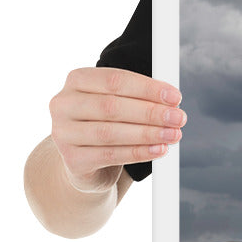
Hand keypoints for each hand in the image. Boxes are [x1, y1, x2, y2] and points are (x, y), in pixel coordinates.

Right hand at [49, 67, 185, 191]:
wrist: (86, 161)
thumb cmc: (107, 123)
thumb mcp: (119, 103)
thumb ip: (140, 97)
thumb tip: (172, 101)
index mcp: (77, 80)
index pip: (114, 80)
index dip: (147, 88)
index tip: (174, 97)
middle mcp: (64, 104)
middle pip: (112, 106)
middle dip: (151, 112)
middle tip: (178, 118)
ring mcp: (63, 133)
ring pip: (110, 132)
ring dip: (148, 133)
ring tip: (173, 135)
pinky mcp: (72, 159)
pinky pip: (110, 155)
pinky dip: (139, 152)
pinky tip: (159, 150)